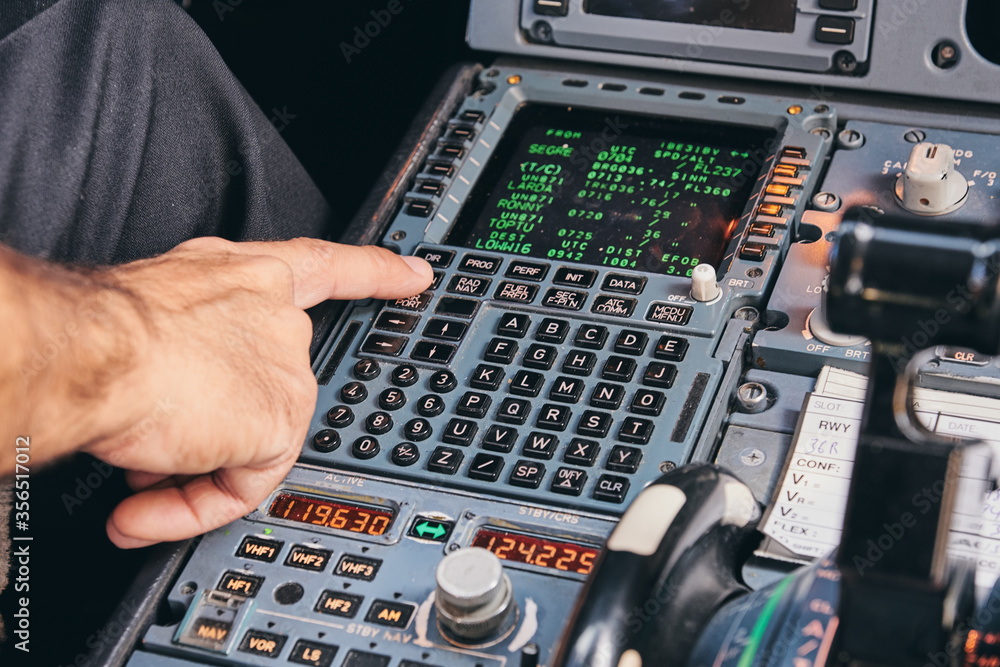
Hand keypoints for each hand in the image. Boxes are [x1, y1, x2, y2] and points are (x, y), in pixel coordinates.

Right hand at [82, 237, 431, 547]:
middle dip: (208, 428)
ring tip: (132, 471)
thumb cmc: (98, 328)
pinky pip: (244, 485)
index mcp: (241, 276)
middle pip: (270, 387)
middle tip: (150, 445)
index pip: (324, 267)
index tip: (415, 276)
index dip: (374, 272)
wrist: (88, 351)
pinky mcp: (281, 418)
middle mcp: (271, 316)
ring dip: (186, 471)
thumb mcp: (152, 315)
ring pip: (252, 442)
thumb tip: (178, 403)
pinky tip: (143, 509)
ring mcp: (283, 368)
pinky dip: (191, 507)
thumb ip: (187, 348)